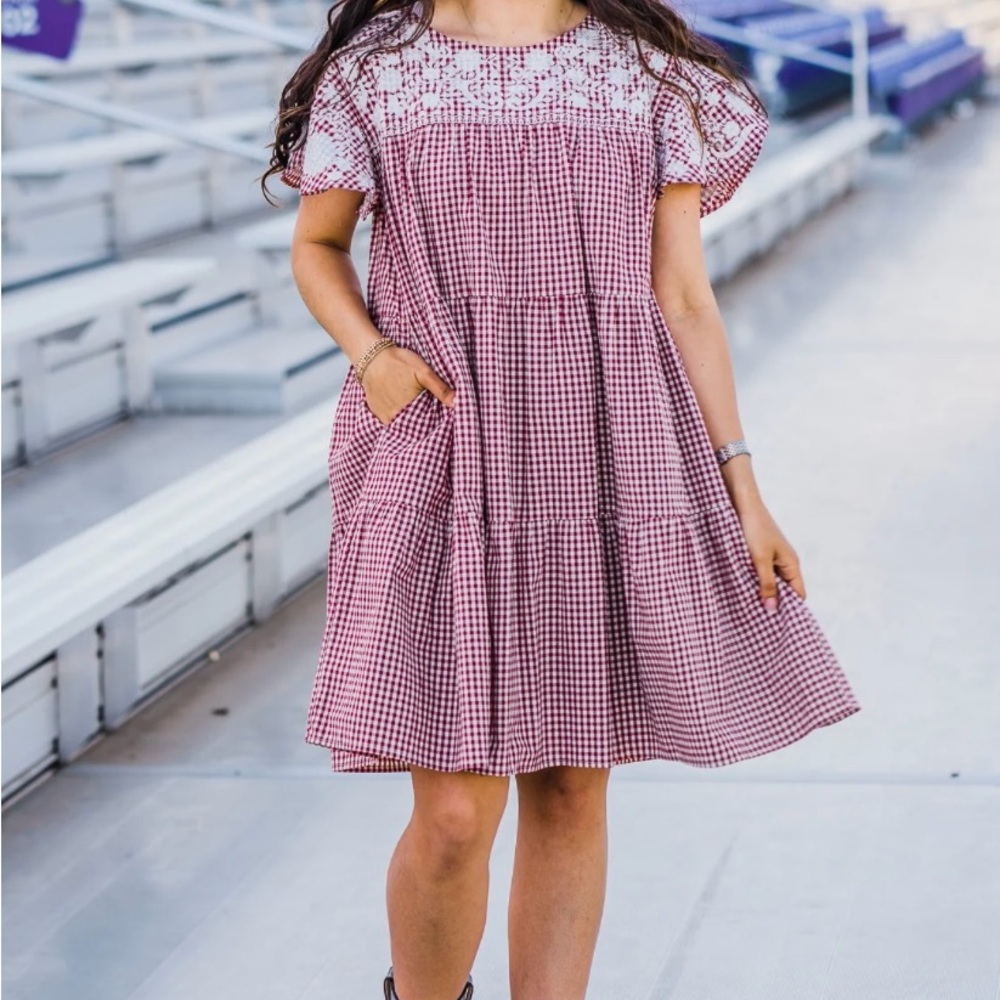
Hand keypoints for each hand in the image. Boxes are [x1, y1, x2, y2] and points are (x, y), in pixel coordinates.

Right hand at [360, 344, 454, 424]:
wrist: (372, 356)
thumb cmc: (399, 362)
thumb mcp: (424, 372)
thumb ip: (441, 389)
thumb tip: (457, 403)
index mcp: (410, 408)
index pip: (426, 425)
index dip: (433, 424)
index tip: (440, 422)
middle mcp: (396, 416)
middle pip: (413, 427)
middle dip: (421, 425)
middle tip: (428, 418)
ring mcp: (384, 416)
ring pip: (401, 425)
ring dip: (409, 423)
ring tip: (415, 414)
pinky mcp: (376, 412)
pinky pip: (389, 422)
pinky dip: (396, 419)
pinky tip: (402, 410)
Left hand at [736, 499, 806, 613]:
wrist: (742, 502)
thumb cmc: (753, 529)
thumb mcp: (759, 560)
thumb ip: (766, 584)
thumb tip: (772, 609)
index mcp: (791, 564)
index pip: (798, 595)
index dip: (790, 610)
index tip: (778, 626)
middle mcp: (784, 562)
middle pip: (784, 590)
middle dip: (773, 603)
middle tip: (759, 622)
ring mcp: (771, 557)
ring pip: (769, 582)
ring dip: (760, 592)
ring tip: (748, 610)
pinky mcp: (757, 552)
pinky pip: (758, 573)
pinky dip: (752, 582)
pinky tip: (741, 591)